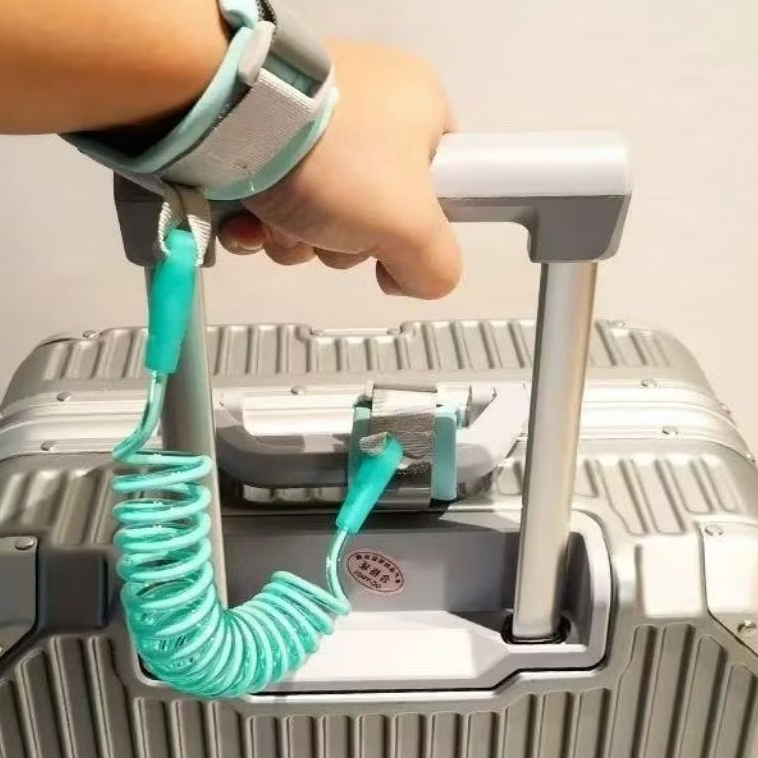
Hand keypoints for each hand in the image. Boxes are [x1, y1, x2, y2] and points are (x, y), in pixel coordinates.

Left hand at [218, 39, 461, 298]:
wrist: (225, 115)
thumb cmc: (337, 162)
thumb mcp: (410, 226)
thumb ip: (435, 266)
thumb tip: (407, 278)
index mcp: (420, 106)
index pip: (443, 177)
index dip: (419, 223)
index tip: (391, 239)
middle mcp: (370, 102)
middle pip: (374, 205)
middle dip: (344, 240)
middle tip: (330, 232)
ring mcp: (310, 114)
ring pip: (322, 209)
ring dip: (300, 239)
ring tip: (281, 223)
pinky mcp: (260, 128)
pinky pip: (278, 194)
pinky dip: (263, 221)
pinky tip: (250, 222)